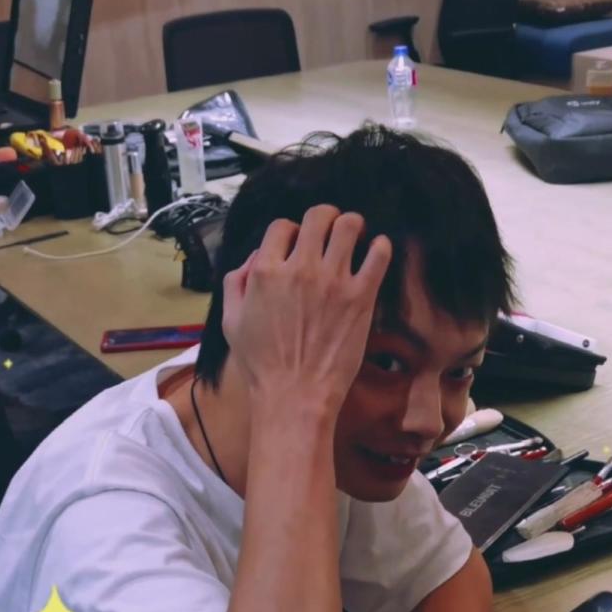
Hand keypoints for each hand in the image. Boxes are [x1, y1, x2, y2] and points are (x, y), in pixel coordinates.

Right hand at [221, 205, 391, 413]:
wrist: (294, 395)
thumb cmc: (262, 366)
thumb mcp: (231, 323)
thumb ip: (235, 284)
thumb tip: (252, 260)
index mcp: (266, 272)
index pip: (282, 226)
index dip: (290, 233)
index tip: (298, 246)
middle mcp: (299, 269)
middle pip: (319, 216)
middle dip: (325, 219)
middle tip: (330, 232)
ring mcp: (333, 282)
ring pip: (350, 225)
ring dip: (352, 227)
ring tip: (355, 240)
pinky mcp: (360, 298)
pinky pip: (379, 255)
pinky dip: (380, 248)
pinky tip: (376, 254)